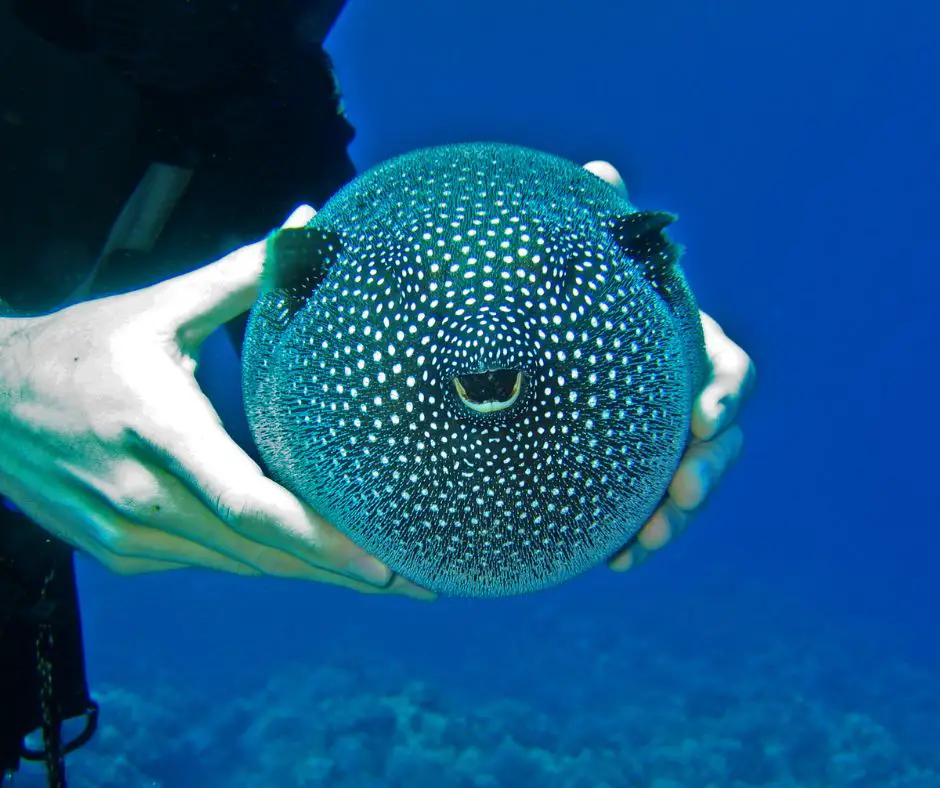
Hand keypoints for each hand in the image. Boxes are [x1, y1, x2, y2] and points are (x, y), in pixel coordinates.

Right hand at [0, 206, 433, 599]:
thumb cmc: (80, 348)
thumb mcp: (160, 307)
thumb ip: (242, 275)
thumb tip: (310, 223)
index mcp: (158, 428)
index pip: (250, 503)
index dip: (320, 540)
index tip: (384, 563)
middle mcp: (140, 494)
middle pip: (258, 551)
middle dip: (339, 572)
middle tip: (413, 583)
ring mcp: (124, 533)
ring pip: (237, 566)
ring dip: (306, 574)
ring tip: (374, 579)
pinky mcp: (117, 552)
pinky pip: (205, 564)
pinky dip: (258, 562)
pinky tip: (302, 561)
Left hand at [582, 161, 755, 571]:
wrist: (542, 363)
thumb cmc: (574, 310)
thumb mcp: (587, 272)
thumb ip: (599, 229)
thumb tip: (601, 170)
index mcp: (684, 349)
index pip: (726, 366)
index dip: (724, 389)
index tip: (704, 415)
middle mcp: (681, 399)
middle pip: (719, 439)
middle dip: (707, 469)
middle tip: (680, 493)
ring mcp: (659, 444)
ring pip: (689, 484)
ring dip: (677, 517)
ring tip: (649, 544)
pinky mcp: (632, 478)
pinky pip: (647, 514)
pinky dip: (639, 537)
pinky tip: (616, 562)